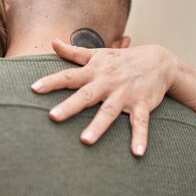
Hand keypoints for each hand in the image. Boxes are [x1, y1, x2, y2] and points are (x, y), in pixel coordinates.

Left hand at [31, 39, 179, 155]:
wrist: (160, 61)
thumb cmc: (123, 59)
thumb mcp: (99, 54)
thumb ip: (74, 53)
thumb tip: (52, 43)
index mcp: (94, 72)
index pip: (69, 77)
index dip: (51, 82)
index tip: (34, 88)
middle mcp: (107, 83)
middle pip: (85, 96)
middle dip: (70, 106)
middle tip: (53, 116)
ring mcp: (125, 95)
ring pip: (109, 111)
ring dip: (98, 126)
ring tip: (85, 140)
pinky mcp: (142, 105)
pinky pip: (140, 123)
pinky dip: (139, 138)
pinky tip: (137, 153)